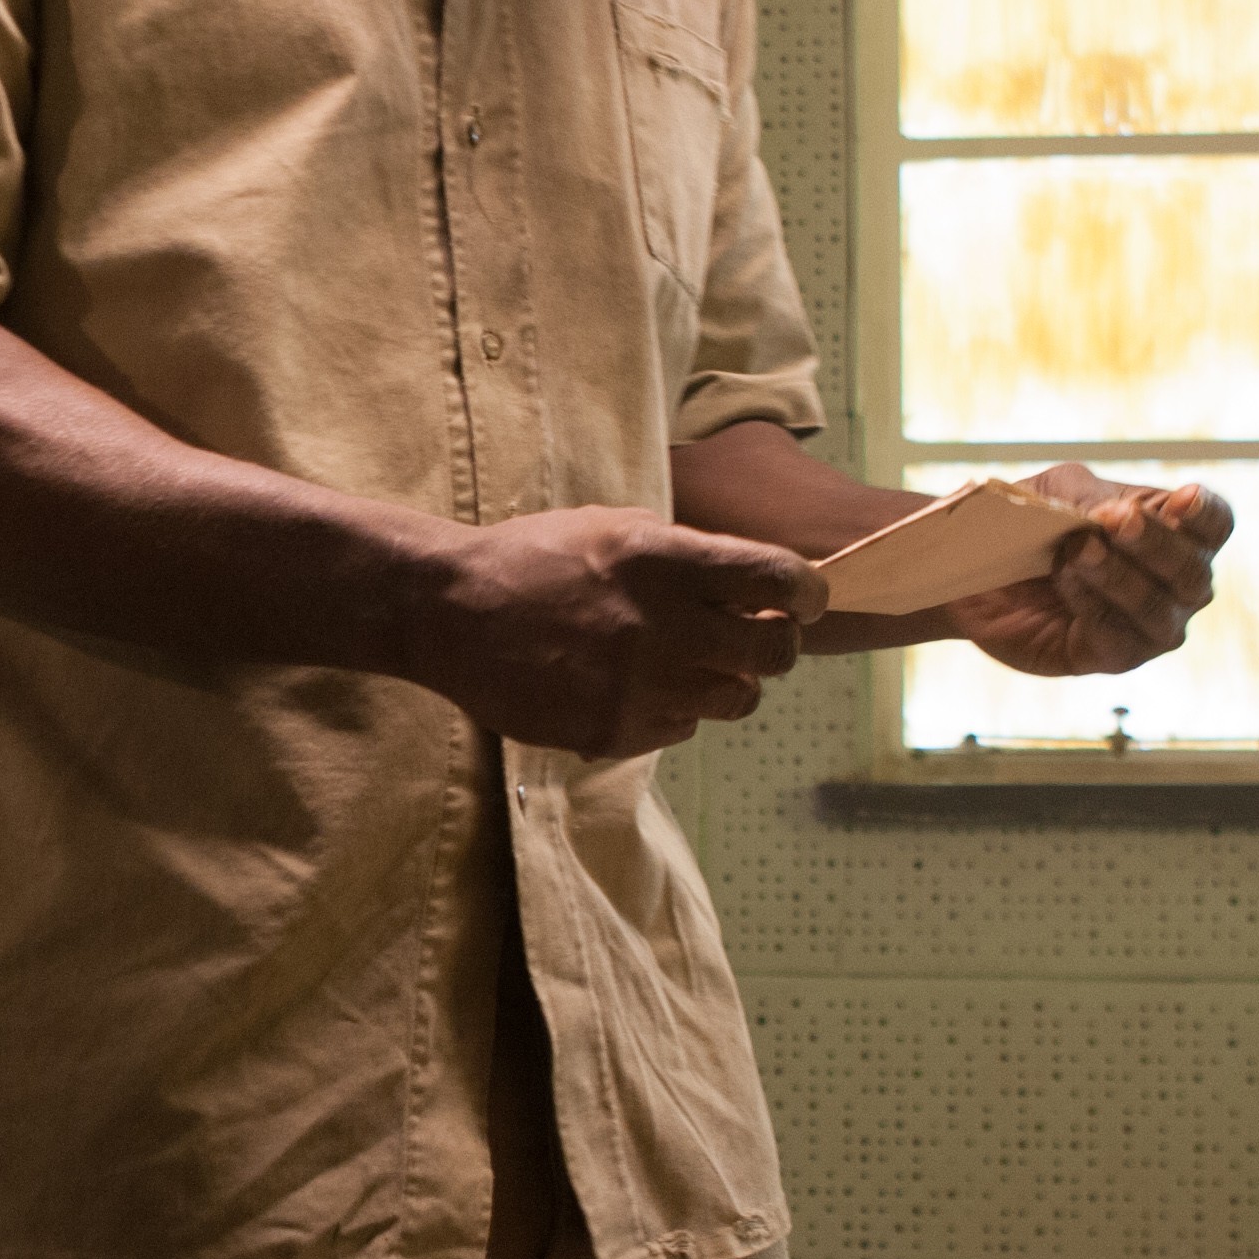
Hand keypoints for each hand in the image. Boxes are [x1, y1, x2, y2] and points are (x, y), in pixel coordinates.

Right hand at [410, 506, 821, 756]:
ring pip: (736, 700)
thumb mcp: (612, 527)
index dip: (807, 592)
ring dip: (727, 681)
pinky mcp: (614, 731)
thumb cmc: (533, 558)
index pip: (778, 580)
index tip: (806, 599)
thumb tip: (749, 583)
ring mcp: (639, 687)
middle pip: (773, 654)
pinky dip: (673, 709)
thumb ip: (686, 552)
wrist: (451, 615)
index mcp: (664, 561)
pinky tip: (635, 684)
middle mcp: (661, 627)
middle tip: (762, 637)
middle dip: (778, 644)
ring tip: (690, 662)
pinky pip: (681, 728)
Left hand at [942, 467, 1231, 678]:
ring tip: (1078, 550)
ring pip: (1158, 609)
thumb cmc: (1034, 523)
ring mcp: (1151, 626)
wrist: (979, 569)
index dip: (1206, 513)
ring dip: (1119, 576)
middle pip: (1193, 570)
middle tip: (1118, 521)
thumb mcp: (1060, 492)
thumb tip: (1116, 516)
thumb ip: (1093, 497)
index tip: (1183, 498)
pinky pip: (1120, 639)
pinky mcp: (1114, 657)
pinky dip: (1093, 607)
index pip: (1215, 525)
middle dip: (1155, 544)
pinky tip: (1067, 581)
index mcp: (1177, 532)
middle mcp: (1177, 585)